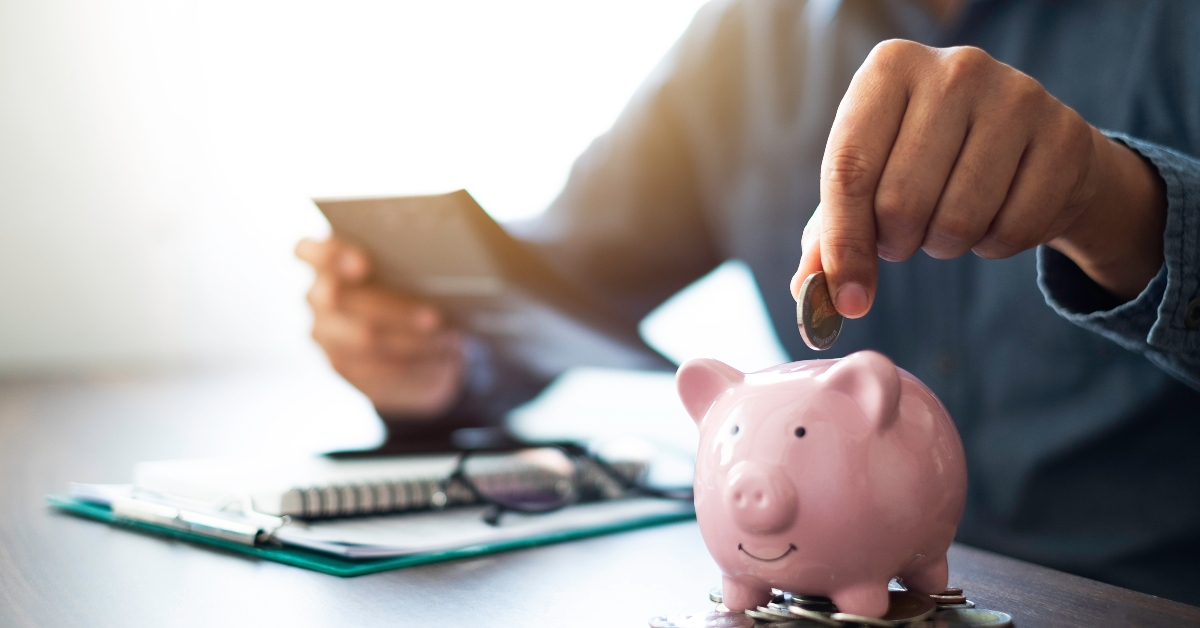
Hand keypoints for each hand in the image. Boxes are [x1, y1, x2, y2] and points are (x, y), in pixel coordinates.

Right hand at [295, 237, 465, 416]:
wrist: (405, 338)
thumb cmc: (408, 288)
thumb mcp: (406, 271)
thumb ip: (405, 265)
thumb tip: (439, 269)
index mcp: (325, 263)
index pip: (308, 251)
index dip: (331, 256)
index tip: (362, 265)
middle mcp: (317, 297)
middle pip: (342, 301)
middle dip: (391, 310)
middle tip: (435, 317)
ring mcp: (325, 334)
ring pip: (362, 338)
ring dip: (410, 340)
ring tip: (448, 338)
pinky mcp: (342, 366)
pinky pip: (376, 369)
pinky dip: (413, 364)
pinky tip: (441, 359)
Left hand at [790, 40, 1166, 314]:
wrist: (1031, 146)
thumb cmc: (928, 162)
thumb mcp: (870, 179)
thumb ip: (830, 233)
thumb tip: (809, 291)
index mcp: (889, 68)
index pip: (849, 169)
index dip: (844, 244)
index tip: (847, 298)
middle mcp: (953, 69)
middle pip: (901, 201)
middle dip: (897, 242)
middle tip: (905, 235)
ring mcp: (1016, 96)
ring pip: (958, 220)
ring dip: (946, 245)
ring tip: (948, 219)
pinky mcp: (1065, 135)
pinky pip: (1014, 229)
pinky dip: (995, 244)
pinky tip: (997, 212)